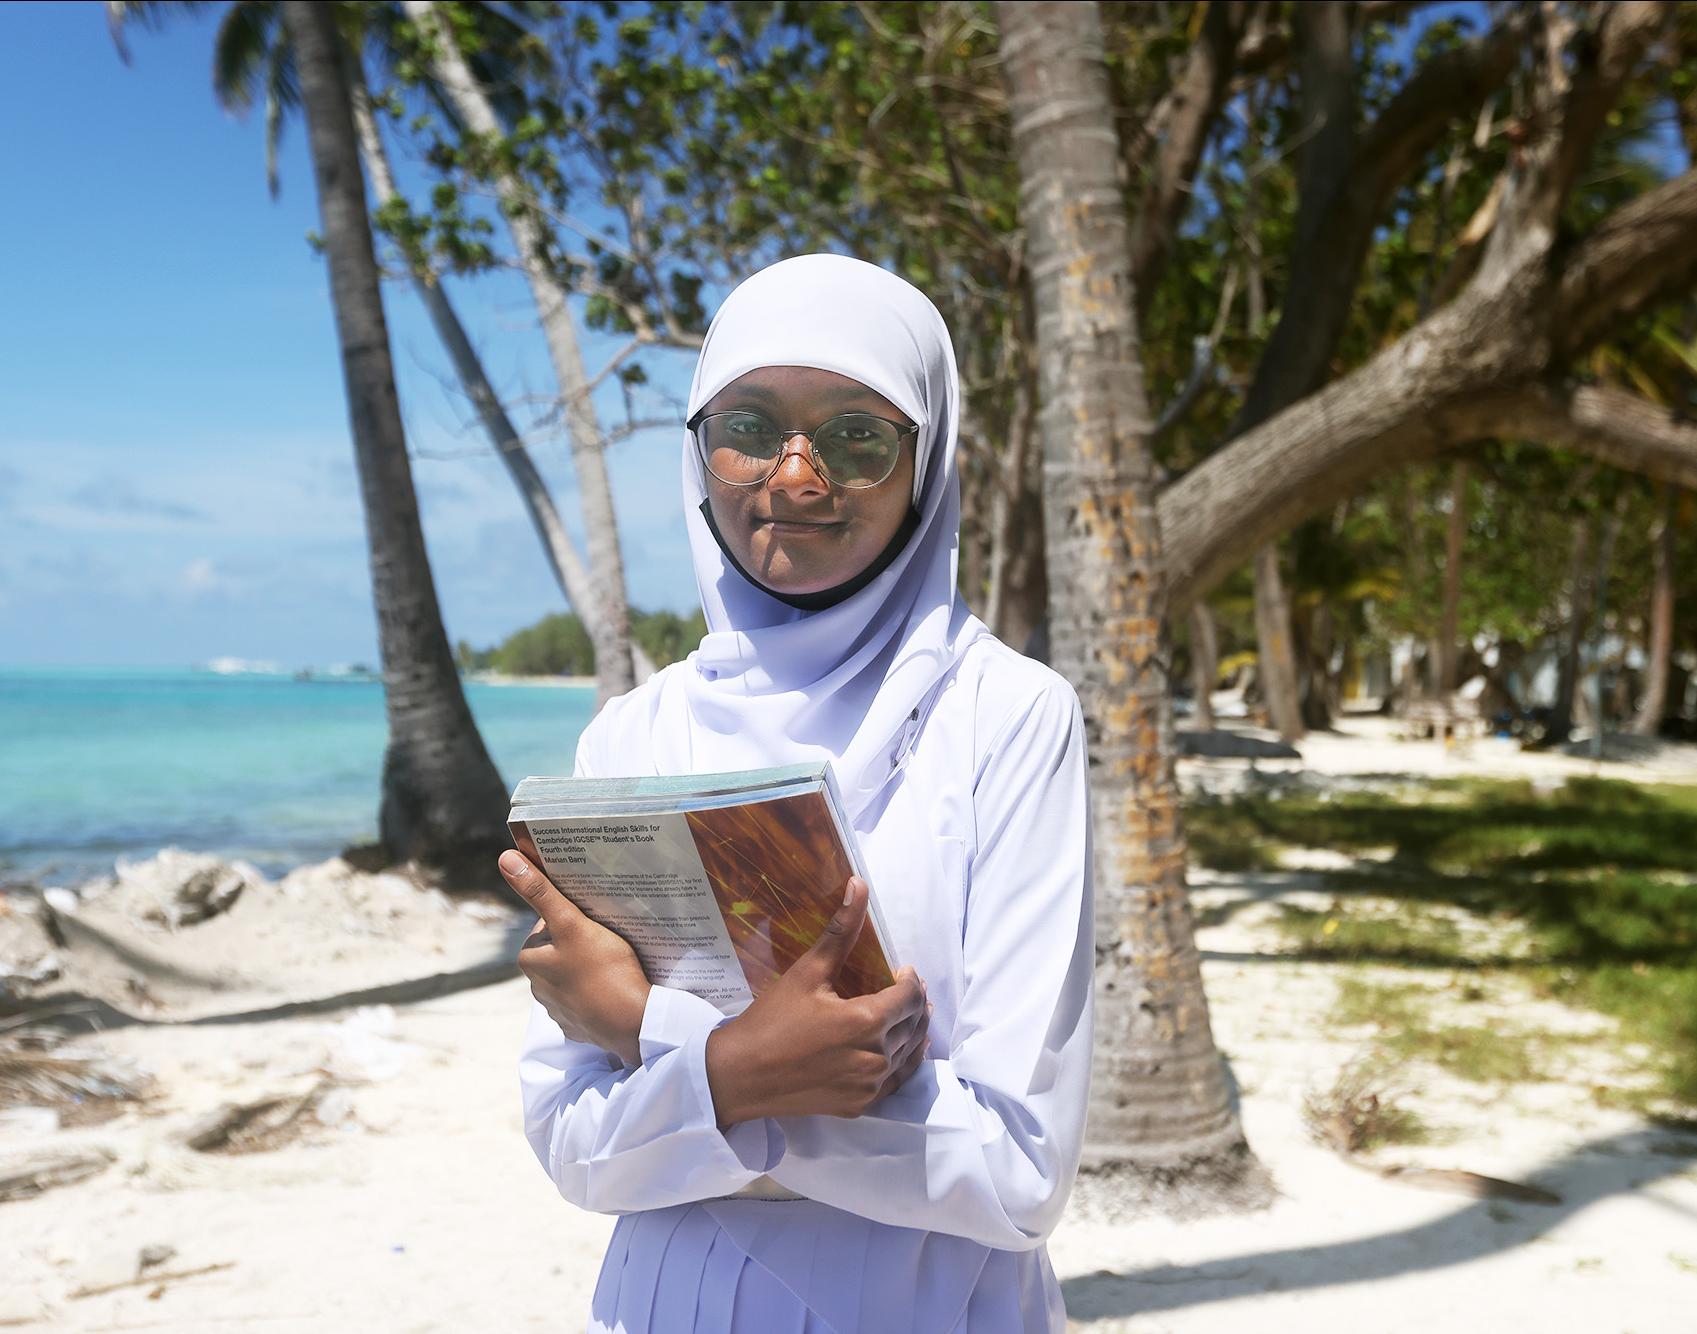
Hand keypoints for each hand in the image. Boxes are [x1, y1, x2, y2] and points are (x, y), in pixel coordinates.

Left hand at [503, 849, 650, 1066]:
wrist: (631, 1022)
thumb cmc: (602, 969)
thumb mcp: (571, 923)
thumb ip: (539, 891)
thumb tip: (504, 859)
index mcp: (529, 959)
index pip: (549, 923)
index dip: (573, 916)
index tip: (595, 919)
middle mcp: (536, 986)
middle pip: (561, 948)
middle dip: (581, 941)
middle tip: (608, 939)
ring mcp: (558, 1009)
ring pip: (574, 973)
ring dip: (589, 966)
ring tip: (613, 964)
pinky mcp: (578, 1024)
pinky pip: (587, 999)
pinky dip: (598, 991)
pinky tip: (613, 987)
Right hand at [705, 876, 929, 1126]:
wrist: (740, 1075)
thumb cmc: (771, 1020)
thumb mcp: (807, 972)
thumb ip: (841, 931)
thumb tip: (860, 884)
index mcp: (866, 1021)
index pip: (912, 996)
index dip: (912, 979)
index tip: (901, 970)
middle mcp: (875, 1057)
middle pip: (916, 1024)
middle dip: (915, 1002)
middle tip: (906, 988)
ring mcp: (870, 1085)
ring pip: (910, 1053)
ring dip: (914, 1031)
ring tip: (910, 1015)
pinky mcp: (861, 1105)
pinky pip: (897, 1081)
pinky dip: (904, 1062)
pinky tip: (901, 1051)